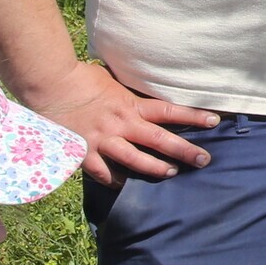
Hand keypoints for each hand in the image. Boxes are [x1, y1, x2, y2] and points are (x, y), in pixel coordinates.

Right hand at [25, 61, 215, 184]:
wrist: (50, 85)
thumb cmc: (82, 78)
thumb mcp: (114, 82)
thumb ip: (131, 94)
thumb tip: (146, 91)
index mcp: (130, 105)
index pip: (169, 111)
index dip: (194, 116)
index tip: (214, 121)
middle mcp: (121, 124)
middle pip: (159, 140)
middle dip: (184, 151)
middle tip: (204, 160)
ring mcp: (102, 141)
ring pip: (135, 160)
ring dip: (156, 169)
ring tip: (172, 173)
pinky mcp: (82, 153)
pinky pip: (103, 173)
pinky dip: (115, 180)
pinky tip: (126, 185)